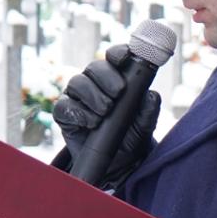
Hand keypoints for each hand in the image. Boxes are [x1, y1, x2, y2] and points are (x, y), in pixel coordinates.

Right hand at [54, 44, 160, 185]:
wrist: (117, 164)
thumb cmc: (131, 137)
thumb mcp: (144, 125)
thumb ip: (148, 110)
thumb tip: (152, 96)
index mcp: (117, 79)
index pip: (115, 58)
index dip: (118, 53)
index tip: (125, 58)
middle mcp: (95, 83)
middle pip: (95, 67)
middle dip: (107, 76)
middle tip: (119, 92)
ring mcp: (78, 97)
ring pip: (77, 82)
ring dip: (93, 95)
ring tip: (106, 111)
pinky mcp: (65, 115)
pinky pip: (64, 106)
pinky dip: (78, 112)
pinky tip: (91, 122)